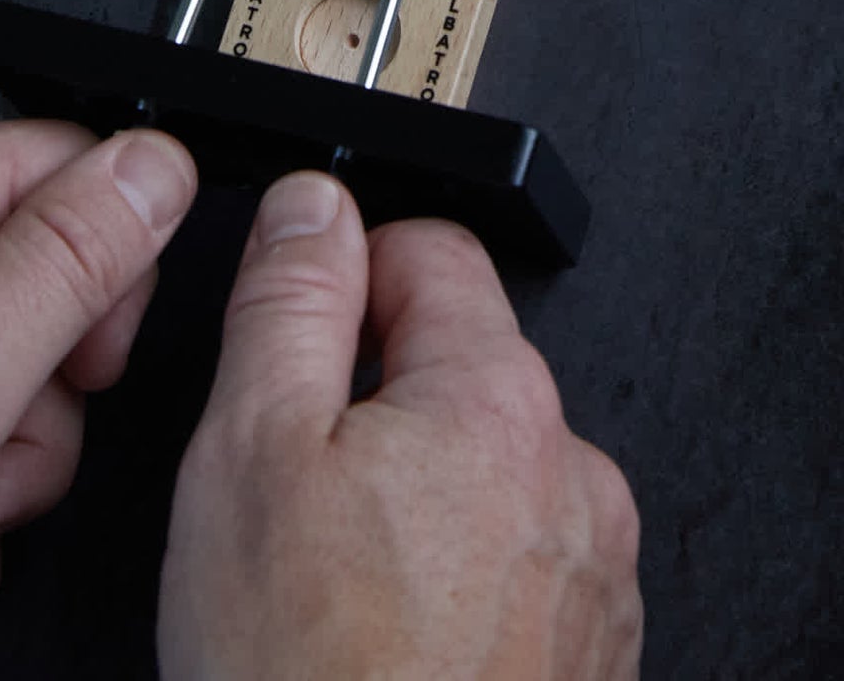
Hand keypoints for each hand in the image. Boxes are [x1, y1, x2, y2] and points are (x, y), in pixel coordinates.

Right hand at [159, 176, 640, 680]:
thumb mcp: (251, 456)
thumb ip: (289, 303)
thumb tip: (313, 208)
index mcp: (499, 399)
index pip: (431, 250)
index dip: (343, 278)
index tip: (295, 332)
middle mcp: (574, 475)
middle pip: (462, 372)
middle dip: (375, 412)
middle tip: (290, 497)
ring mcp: (592, 578)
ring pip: (487, 484)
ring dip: (418, 510)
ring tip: (334, 597)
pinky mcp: (591, 664)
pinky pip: (517, 581)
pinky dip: (456, 597)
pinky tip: (387, 652)